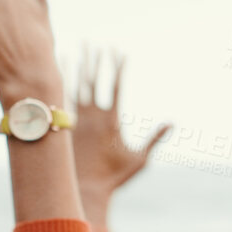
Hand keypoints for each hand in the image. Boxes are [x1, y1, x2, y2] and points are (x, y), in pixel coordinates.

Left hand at [71, 46, 171, 205]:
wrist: (85, 188)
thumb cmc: (114, 177)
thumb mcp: (140, 159)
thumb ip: (154, 139)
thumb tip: (172, 123)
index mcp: (112, 121)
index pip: (116, 87)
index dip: (119, 68)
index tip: (121, 52)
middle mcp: (93, 116)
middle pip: (95, 81)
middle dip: (97, 61)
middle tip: (97, 43)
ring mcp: (77, 120)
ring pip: (76, 86)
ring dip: (79, 66)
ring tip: (79, 48)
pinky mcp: (65, 126)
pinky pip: (62, 99)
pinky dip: (61, 82)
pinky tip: (59, 69)